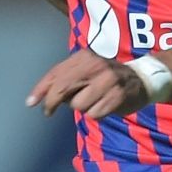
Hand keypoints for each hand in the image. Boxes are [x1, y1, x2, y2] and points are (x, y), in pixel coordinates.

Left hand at [27, 50, 150, 118]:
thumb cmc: (105, 77)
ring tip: (92, 101)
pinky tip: (104, 106)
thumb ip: (62, 80)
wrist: (141, 79)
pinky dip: (96, 114)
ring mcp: (108, 80)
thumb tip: (34, 100)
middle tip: (48, 112)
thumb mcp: (84, 71)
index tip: (30, 103)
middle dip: (52, 103)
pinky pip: (94, 115)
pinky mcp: (118, 96)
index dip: (41, 90)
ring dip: (81, 108)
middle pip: (62, 89)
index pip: (56, 74)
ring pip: (77, 105)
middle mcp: (96, 65)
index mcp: (84, 57)